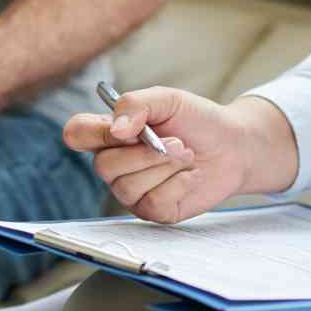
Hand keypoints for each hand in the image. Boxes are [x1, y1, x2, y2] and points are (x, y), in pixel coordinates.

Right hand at [63, 87, 276, 223]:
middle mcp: (115, 164)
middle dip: (146, 153)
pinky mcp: (153, 210)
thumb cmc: (197, 121)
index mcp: (111, 132)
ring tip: (186, 156)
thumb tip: (117, 129)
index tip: (128, 129)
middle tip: (177, 142)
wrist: (234, 146)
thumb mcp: (168, 99)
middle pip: (103, 166)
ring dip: (166, 168)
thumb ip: (137, 104)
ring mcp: (132, 191)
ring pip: (128, 188)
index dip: (95, 133)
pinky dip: (178, 186)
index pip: (76, 134)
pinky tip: (190, 176)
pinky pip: (153, 204)